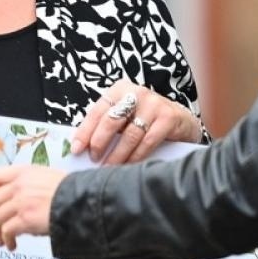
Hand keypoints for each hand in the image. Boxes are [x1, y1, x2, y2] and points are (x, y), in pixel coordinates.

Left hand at [0, 165, 66, 249]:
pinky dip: (7, 240)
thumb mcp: (48, 178)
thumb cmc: (71, 192)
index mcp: (24, 172)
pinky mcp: (24, 219)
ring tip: (2, 241)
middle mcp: (19, 185)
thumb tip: (20, 201)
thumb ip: (30, 185)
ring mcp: (20, 201)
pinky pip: (7, 230)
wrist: (81, 201)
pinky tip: (12, 245)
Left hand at [72, 79, 200, 165]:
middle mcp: (136, 93)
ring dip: (117, 155)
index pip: (97, 111)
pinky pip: (147, 142)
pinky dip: (136, 156)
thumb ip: (106, 125)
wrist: (181, 121)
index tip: (76, 149)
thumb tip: (83, 147)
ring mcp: (154, 105)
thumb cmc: (146, 120)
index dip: (85, 132)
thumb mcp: (125, 116)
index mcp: (120, 90)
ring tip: (109, 168)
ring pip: (130, 135)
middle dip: (99, 142)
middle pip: (111, 121)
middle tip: (94, 159)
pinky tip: (129, 165)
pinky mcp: (168, 118)